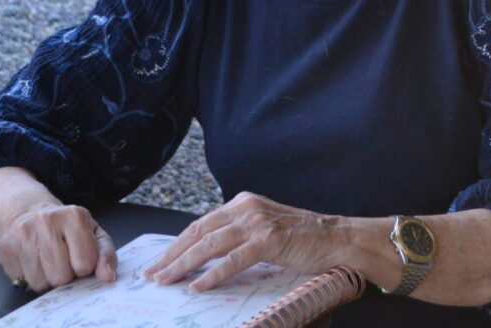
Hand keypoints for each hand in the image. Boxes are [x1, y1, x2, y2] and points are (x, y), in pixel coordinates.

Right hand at [0, 202, 116, 291]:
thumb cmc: (67, 229)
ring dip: (46, 279)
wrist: (29, 213)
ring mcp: (23, 233)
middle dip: (64, 275)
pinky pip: (22, 280)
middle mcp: (47, 220)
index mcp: (74, 216)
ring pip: (40, 282)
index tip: (79, 257)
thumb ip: (106, 255)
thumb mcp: (93, 235)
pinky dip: (29, 277)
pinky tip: (32, 261)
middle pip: (61, 276)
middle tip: (62, 261)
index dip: (84, 267)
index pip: (85, 263)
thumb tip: (108, 277)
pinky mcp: (6, 247)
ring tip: (47, 262)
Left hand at [145, 191, 352, 291]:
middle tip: (153, 274)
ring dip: (184, 264)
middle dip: (172, 254)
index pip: (200, 224)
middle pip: (198, 231)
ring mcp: (257, 222)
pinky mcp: (269, 240)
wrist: (338, 238)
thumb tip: (207, 257)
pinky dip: (213, 274)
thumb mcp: (264, 230)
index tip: (159, 262)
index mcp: (242, 203)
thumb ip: (239, 237)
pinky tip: (198, 286)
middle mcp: (246, 208)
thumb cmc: (303, 239)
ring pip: (210, 244)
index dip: (177, 244)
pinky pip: (233, 259)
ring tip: (166, 280)